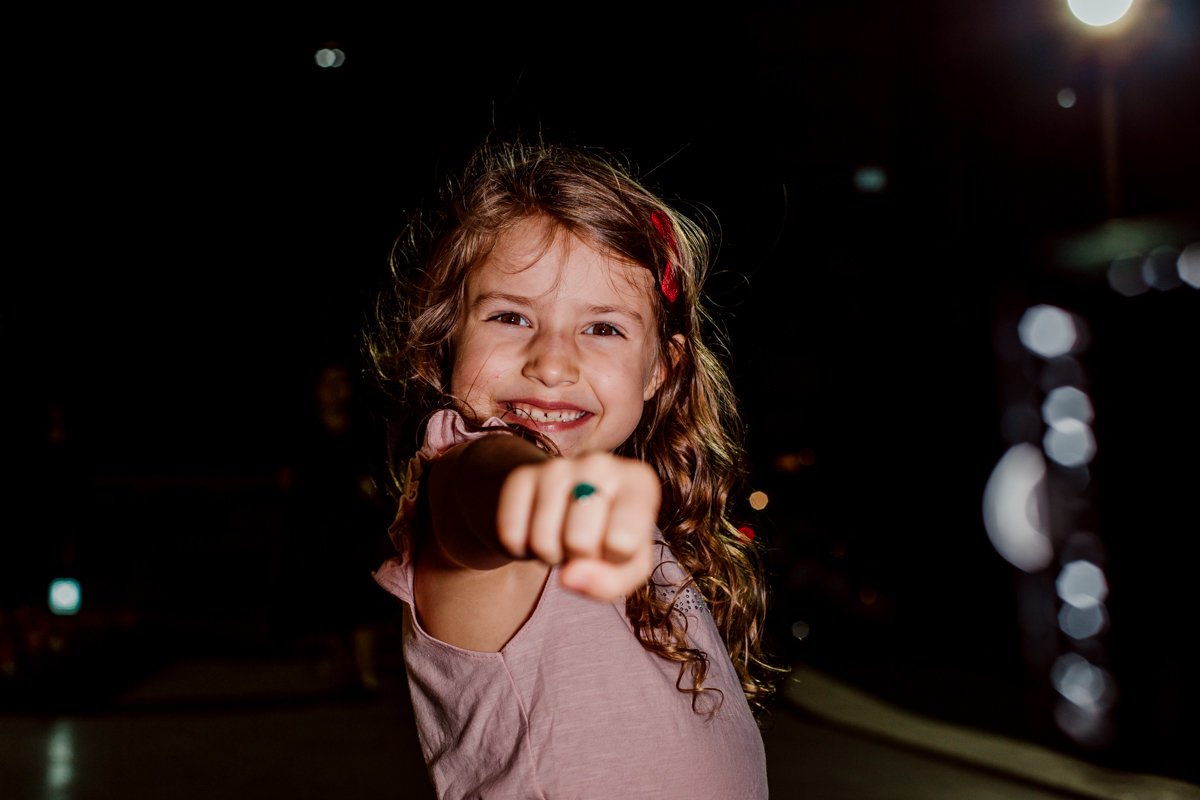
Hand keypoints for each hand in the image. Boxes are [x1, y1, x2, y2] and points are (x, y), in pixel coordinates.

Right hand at [495, 452, 659, 600]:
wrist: (565, 509)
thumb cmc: (608, 538)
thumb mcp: (626, 567)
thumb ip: (612, 582)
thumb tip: (569, 576)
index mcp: (639, 481)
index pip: (623, 542)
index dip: (613, 558)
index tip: (613, 543)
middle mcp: (601, 463)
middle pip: (579, 542)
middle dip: (578, 557)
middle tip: (583, 543)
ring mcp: (557, 465)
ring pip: (543, 541)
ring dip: (549, 554)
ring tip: (562, 535)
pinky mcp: (521, 475)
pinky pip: (511, 534)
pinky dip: (520, 548)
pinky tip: (536, 530)